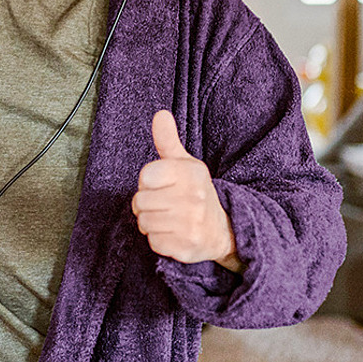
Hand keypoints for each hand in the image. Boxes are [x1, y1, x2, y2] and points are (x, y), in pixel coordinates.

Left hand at [131, 110, 242, 271]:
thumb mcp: (185, 164)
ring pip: (144, 222)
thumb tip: (160, 114)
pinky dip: (159, 240)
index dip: (147, 182)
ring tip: (168, 218)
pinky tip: (173, 233)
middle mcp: (192, 197)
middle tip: (163, 203)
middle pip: (140, 201)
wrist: (222, 229)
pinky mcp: (186, 247)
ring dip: (151, 222)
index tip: (160, 184)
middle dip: (146, 204)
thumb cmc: (195, 192)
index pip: (145, 176)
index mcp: (190, 172)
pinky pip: (153, 243)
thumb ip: (168, 140)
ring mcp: (190, 223)